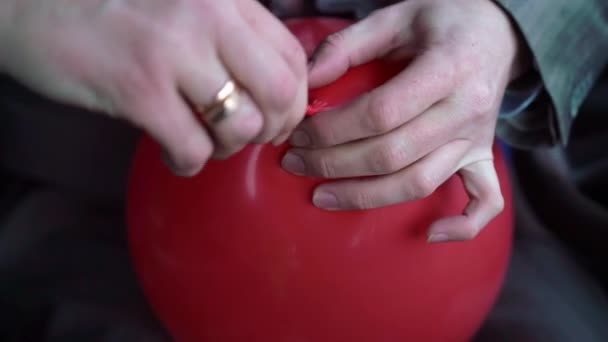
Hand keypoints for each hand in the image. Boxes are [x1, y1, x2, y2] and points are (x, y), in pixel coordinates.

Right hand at [1, 0, 306, 175]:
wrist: (33, 7)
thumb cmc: (116, 13)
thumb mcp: (187, 9)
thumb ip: (233, 38)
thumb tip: (279, 92)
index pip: (293, 57)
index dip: (296, 100)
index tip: (277, 118)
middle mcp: (207, 17)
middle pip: (281, 93)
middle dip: (274, 129)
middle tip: (250, 137)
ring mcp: (172, 51)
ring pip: (241, 126)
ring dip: (229, 148)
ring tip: (205, 140)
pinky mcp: (137, 88)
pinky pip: (193, 148)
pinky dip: (190, 163)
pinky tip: (175, 153)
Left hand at [281, 0, 529, 241]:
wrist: (495, 33)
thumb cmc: (442, 20)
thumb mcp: (395, 16)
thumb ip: (347, 45)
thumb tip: (306, 81)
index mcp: (448, 68)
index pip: (380, 113)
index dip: (332, 129)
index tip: (298, 133)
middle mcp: (466, 109)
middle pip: (392, 154)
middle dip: (333, 164)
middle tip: (294, 162)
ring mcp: (477, 139)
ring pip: (420, 183)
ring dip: (366, 197)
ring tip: (321, 196)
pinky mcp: (483, 156)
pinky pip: (485, 201)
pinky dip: (463, 225)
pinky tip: (429, 235)